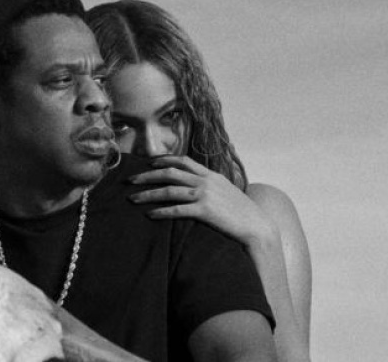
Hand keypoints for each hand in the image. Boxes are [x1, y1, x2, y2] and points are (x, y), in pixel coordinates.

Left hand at [127, 155, 273, 246]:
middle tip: (130, 180)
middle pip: (170, 172)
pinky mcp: (205, 211)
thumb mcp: (227, 192)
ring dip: (148, 193)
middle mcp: (206, 181)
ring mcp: (205, 194)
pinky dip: (161, 211)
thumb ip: (212, 186)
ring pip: (169, 190)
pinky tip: (150, 214)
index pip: (184, 160)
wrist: (258, 226)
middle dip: (147, 175)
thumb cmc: (242, 213)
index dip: (164, 160)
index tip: (148, 163)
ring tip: (133, 199)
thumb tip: (198, 186)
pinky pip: (177, 209)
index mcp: (211, 175)